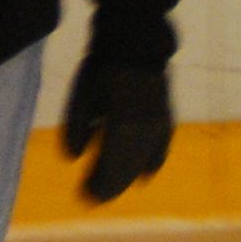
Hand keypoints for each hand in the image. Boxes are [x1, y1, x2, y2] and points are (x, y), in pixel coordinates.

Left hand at [60, 55, 172, 203]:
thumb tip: (75, 158)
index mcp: (123, 127)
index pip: (112, 168)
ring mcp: (158, 127)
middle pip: (128, 170)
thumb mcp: (81, 97)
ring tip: (110, 188)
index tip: (84, 196)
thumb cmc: (102, 69)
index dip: (99, 186)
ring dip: (126, 178)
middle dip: (110, 187)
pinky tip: (145, 175)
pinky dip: (151, 164)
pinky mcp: (165, 119)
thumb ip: (77, 129)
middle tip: (91, 197)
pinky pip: (160, 149)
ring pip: (143, 163)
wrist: (135, 44)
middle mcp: (145, 132)